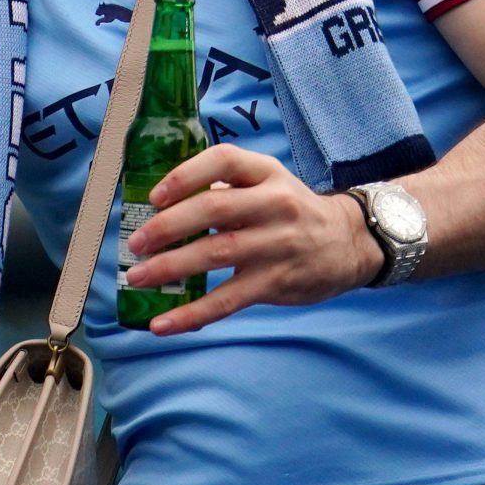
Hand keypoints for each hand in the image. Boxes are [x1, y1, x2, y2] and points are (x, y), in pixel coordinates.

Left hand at [120, 145, 384, 334]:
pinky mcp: (275, 281)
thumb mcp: (269, 184)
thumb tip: (162, 206)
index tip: (154, 196)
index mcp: (266, 173)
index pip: (223, 161)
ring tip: (138, 278)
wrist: (349, 243)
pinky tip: (163, 323)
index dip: (184, 176)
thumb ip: (226, 189)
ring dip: (170, 268)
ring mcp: (276, 244)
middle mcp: (274, 203)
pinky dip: (191, 314)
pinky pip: (227, 300)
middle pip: (213, 209)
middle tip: (136, 242)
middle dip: (167, 226)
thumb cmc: (293, 212)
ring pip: (215, 254)